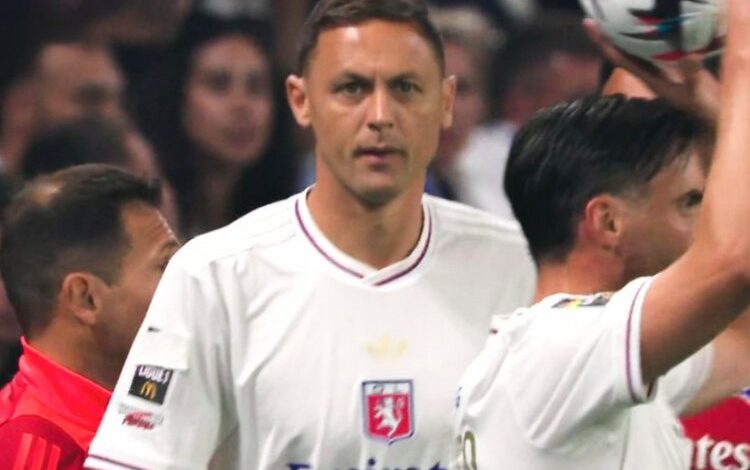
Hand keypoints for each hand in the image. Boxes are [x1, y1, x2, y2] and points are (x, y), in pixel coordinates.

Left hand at [584, 18, 719, 124]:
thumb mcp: (697, 92)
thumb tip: (688, 55)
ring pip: (638, 46)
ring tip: (617, 14)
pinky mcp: (674, 60)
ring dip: (627, 32)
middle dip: (610, 34)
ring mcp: (661, 65)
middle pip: (624, 49)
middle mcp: (650, 69)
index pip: (622, 58)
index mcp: (650, 77)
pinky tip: (651, 20)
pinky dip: (652, 32)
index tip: (591, 27)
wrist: (712, 114)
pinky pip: (658, 44)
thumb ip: (692, 76)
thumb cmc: (702, 106)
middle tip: (595, 16)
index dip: (606, 44)